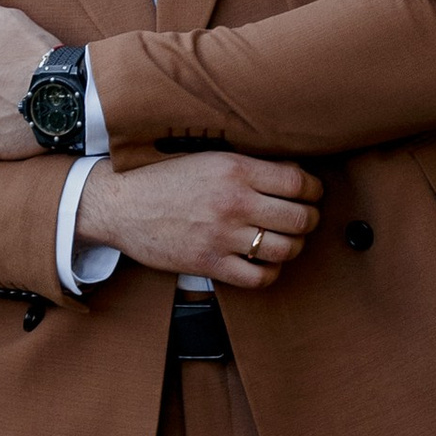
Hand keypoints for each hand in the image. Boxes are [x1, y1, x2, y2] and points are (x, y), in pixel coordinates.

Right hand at [74, 152, 322, 288]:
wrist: (120, 204)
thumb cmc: (164, 179)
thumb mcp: (208, 158)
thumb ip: (247, 167)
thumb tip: (291, 174)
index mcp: (235, 170)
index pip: (298, 182)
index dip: (315, 190)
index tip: (313, 193)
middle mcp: (233, 202)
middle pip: (300, 218)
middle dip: (310, 219)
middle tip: (304, 218)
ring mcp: (222, 236)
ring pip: (285, 249)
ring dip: (293, 247)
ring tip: (286, 240)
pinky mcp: (209, 264)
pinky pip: (258, 277)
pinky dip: (269, 273)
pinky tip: (264, 263)